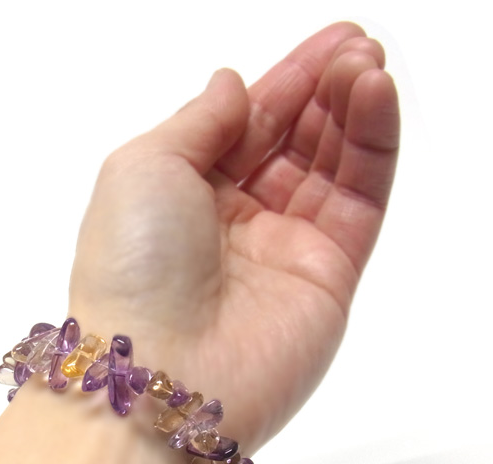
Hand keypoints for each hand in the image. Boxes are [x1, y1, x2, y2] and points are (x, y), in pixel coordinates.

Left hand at [69, 22, 399, 453]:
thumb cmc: (133, 265)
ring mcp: (285, 249)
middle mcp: (237, 220)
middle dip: (324, 92)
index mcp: (187, 193)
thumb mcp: (144, 166)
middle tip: (354, 49)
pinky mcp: (328, 277)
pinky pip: (359, 202)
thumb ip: (200, 121)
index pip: (248, 126)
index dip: (286, 82)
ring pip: (331, 168)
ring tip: (367, 69)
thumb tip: (235, 84)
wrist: (161, 373)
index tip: (326, 44)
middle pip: (293, 142)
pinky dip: (372, 149)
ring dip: (352, 113)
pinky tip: (375, 102)